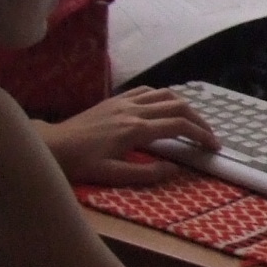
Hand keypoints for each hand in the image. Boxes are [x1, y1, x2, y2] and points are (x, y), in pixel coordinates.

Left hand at [37, 89, 217, 184]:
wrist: (52, 146)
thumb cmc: (80, 164)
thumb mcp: (113, 175)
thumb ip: (146, 173)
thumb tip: (175, 169)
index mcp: (135, 130)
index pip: (179, 126)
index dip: (201, 135)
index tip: (214, 146)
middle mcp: (133, 110)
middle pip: (178, 106)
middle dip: (199, 120)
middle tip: (209, 135)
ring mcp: (123, 102)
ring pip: (164, 94)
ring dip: (184, 105)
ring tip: (192, 121)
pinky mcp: (114, 100)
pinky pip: (146, 91)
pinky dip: (163, 97)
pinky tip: (165, 107)